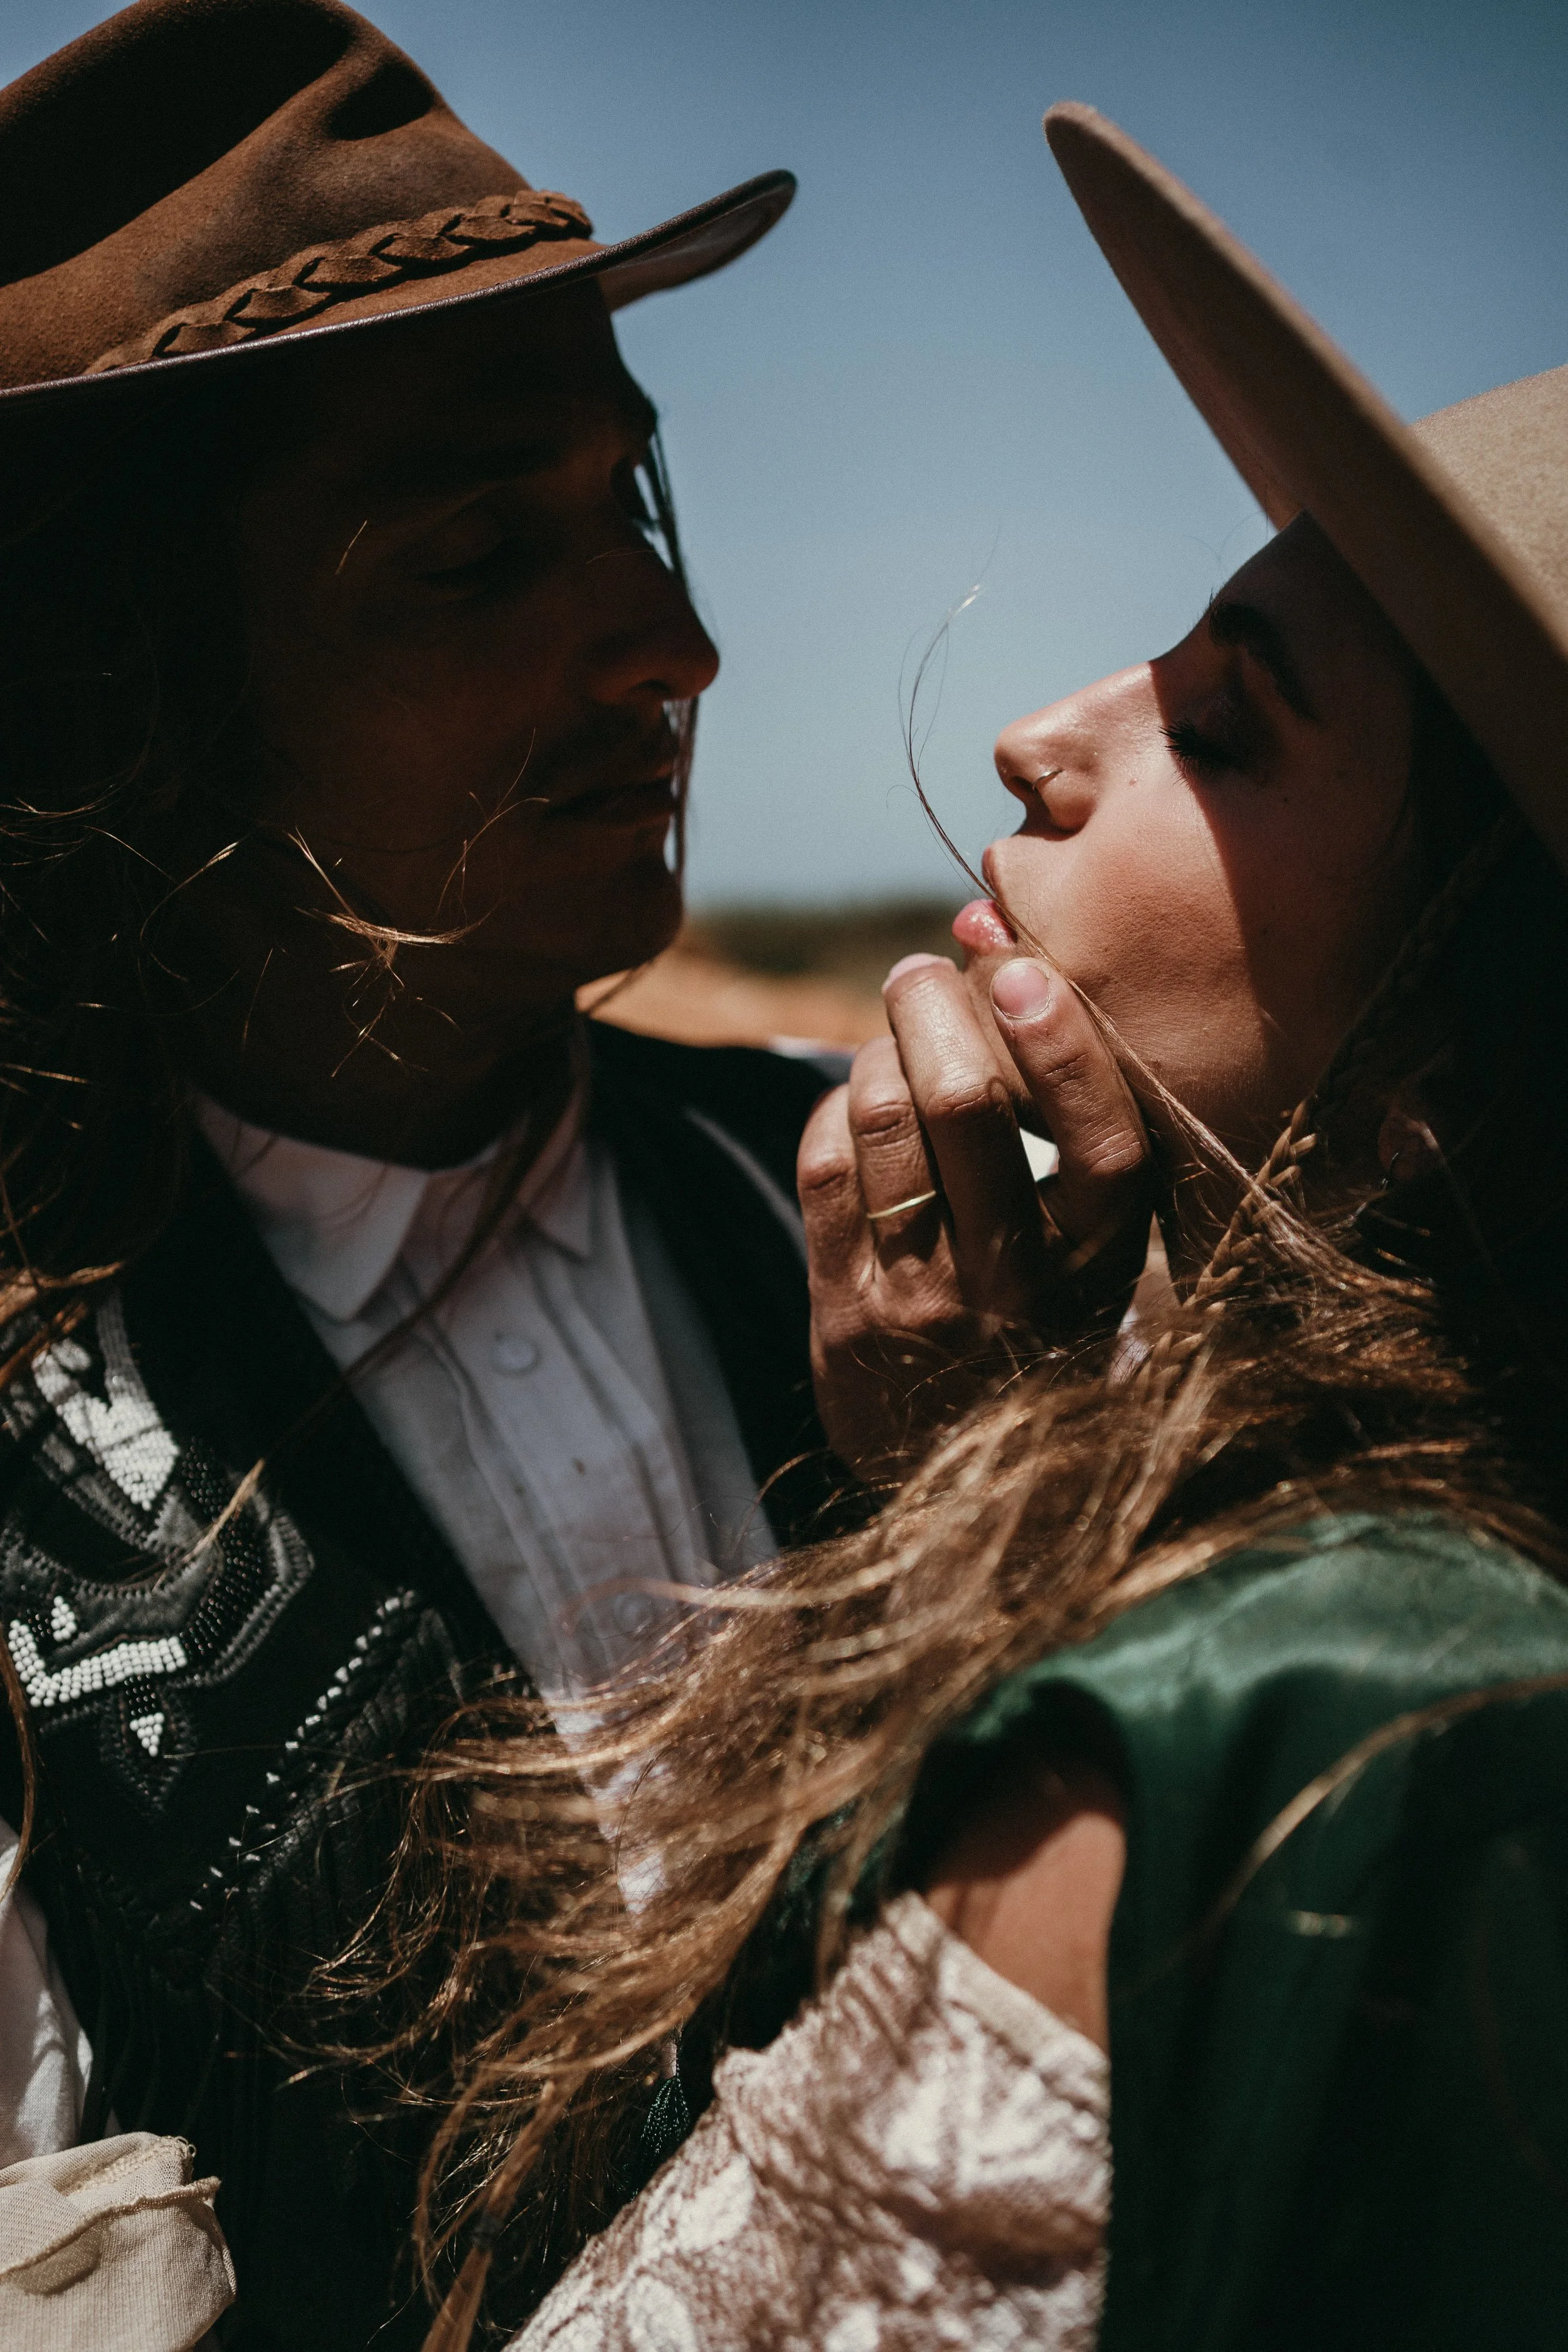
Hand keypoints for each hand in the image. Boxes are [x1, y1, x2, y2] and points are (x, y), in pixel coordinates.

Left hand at [799, 952, 1152, 1477]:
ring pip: (882, 1123)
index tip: (1023, 973)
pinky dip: (837, 1110)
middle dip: (932, 1011)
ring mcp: (919, 1301)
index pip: (1099, 1143)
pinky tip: (857, 1100)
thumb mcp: (1098, 1267)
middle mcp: (1013, 1286)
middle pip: (962, 1108)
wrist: (969, 1487)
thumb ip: (1081, 1160)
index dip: (1063, 1049)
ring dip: (879, 1048)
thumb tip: (1022, 990)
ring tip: (893, 1025)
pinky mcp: (843, 1312)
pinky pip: (826, 1168)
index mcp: (1100, 1266)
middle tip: (923, 972)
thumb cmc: (1043, 1331)